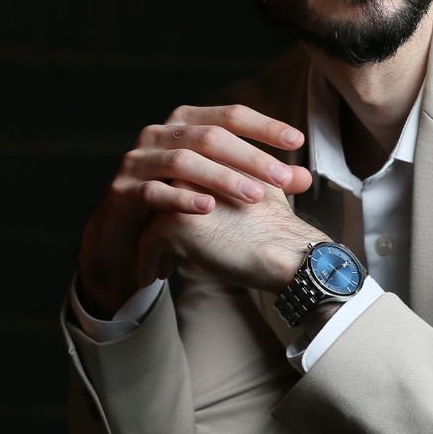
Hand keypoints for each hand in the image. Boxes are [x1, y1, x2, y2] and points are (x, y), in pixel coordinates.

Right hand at [76, 104, 312, 314]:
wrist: (125, 235)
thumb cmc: (180, 202)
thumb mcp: (221, 187)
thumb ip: (259, 181)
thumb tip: (304, 178)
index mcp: (185, 122)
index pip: (230, 115)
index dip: (264, 126)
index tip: (297, 141)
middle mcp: (158, 134)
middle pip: (210, 136)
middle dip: (251, 157)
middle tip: (283, 179)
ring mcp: (136, 161)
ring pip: (183, 162)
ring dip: (222, 178)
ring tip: (255, 197)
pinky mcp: (121, 192)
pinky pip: (153, 192)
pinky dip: (182, 199)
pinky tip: (209, 209)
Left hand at [136, 180, 329, 296]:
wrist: (286, 251)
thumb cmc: (278, 225)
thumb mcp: (262, 185)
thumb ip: (241, 175)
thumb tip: (232, 183)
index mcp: (210, 155)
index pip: (177, 176)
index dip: (174, 201)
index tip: (176, 223)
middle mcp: (190, 167)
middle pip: (158, 194)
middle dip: (154, 221)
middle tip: (155, 244)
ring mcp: (178, 194)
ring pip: (147, 219)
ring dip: (147, 243)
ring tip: (155, 263)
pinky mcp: (172, 224)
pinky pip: (146, 245)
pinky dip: (146, 263)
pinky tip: (151, 278)